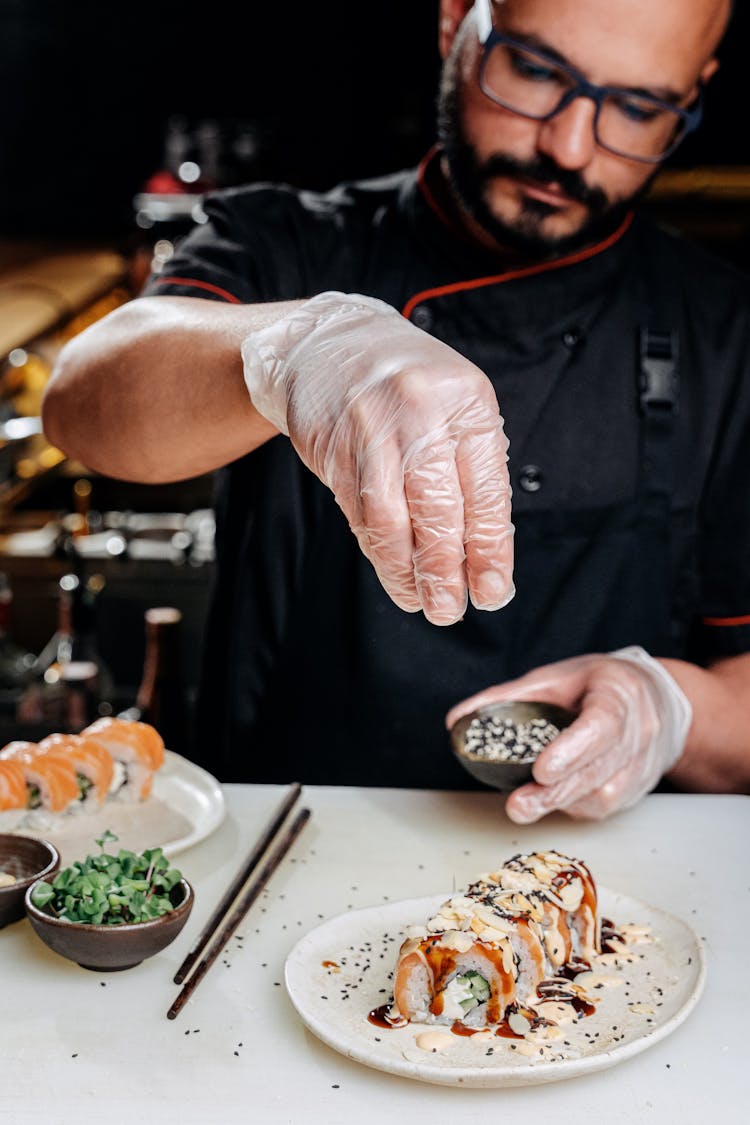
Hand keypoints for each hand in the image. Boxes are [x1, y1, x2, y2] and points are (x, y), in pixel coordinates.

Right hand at [242, 291, 513, 624]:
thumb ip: (472, 469)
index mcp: (464, 400)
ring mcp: (368, 429)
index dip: (489, 548)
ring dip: (405, 570)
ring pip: (389, 517)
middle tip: (451, 609)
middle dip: (444, 569)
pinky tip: (391, 571)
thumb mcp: (455, 407)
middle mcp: (417, 411)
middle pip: (435, 508)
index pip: (484, 488)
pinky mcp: (330, 448)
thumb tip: (486, 553)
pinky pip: (357, 512)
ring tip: (419, 602)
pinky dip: (376, 550)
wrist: (326, 344)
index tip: (492, 590)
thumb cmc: (406, 384)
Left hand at [445, 646, 691, 820]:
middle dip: (555, 791)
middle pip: (598, 769)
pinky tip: (551, 799)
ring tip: (525, 805)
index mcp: (621, 694)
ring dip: (561, 803)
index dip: (573, 750)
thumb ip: (509, 697)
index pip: (602, 725)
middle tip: (518, 804)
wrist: (661, 702)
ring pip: (603, 794)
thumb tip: (457, 719)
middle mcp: (640, 732)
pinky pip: (604, 805)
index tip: (541, 770)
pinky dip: (574, 805)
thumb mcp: (558, 677)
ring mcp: (642, 764)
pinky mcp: (637, 789)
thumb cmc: (600, 685)